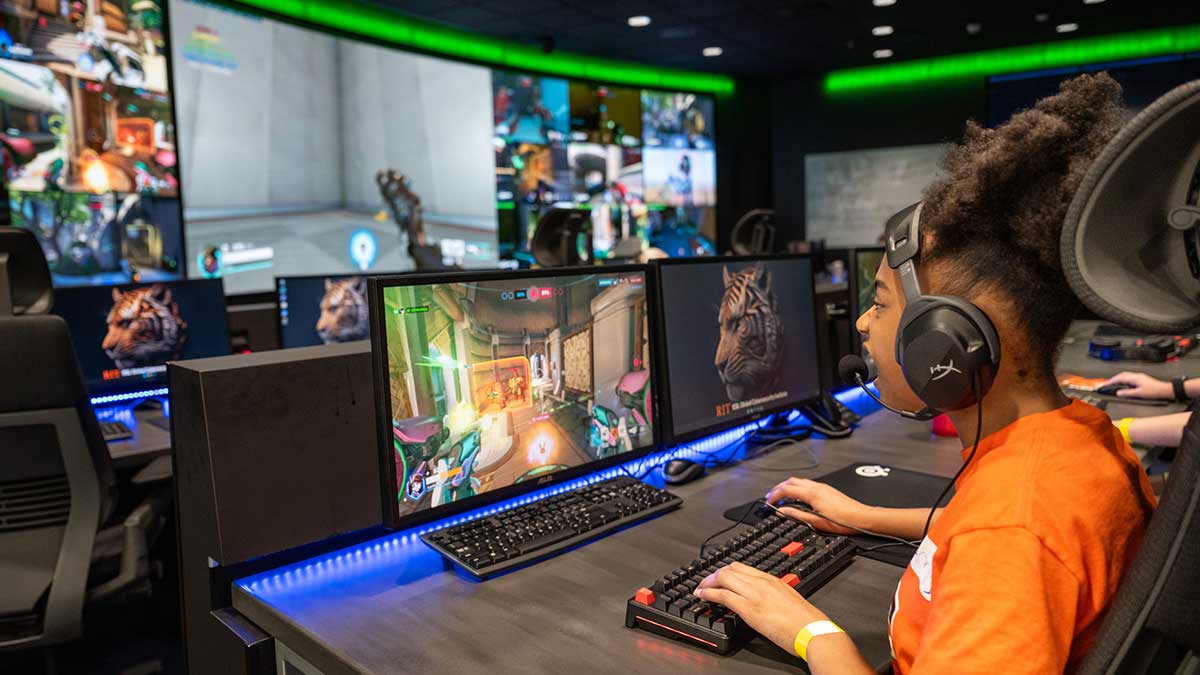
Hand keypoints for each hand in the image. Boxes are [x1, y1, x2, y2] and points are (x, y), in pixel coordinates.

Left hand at [696, 562, 828, 653]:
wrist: (813, 631)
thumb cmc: (806, 621)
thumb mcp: (789, 600)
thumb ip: (774, 597)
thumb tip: (764, 602)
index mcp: (772, 580)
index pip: (743, 567)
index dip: (726, 571)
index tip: (719, 576)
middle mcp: (762, 583)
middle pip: (730, 569)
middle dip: (714, 575)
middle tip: (705, 582)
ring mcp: (755, 594)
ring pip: (724, 578)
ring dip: (707, 582)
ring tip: (700, 589)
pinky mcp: (749, 608)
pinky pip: (723, 595)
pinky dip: (709, 593)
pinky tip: (703, 596)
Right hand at [765, 478, 871, 535]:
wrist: (862, 518)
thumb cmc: (843, 521)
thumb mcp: (817, 522)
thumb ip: (797, 515)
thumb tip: (783, 511)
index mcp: (812, 494)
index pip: (787, 490)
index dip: (775, 495)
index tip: (769, 501)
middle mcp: (817, 487)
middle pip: (791, 481)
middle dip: (778, 488)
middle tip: (771, 497)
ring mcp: (822, 487)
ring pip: (799, 481)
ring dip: (788, 487)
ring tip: (782, 496)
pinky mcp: (827, 489)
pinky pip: (807, 484)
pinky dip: (797, 488)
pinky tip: (798, 496)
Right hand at [1102, 372, 1173, 399]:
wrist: (1165, 390)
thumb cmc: (1154, 391)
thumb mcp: (1139, 394)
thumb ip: (1128, 393)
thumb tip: (1118, 393)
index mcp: (1134, 378)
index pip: (1119, 378)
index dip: (1110, 382)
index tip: (1104, 385)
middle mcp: (1136, 375)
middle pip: (1121, 375)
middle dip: (1112, 379)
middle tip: (1105, 384)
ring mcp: (1139, 376)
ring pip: (1124, 375)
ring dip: (1117, 379)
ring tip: (1112, 384)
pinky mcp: (1141, 379)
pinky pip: (1128, 377)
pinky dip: (1122, 380)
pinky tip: (1122, 384)